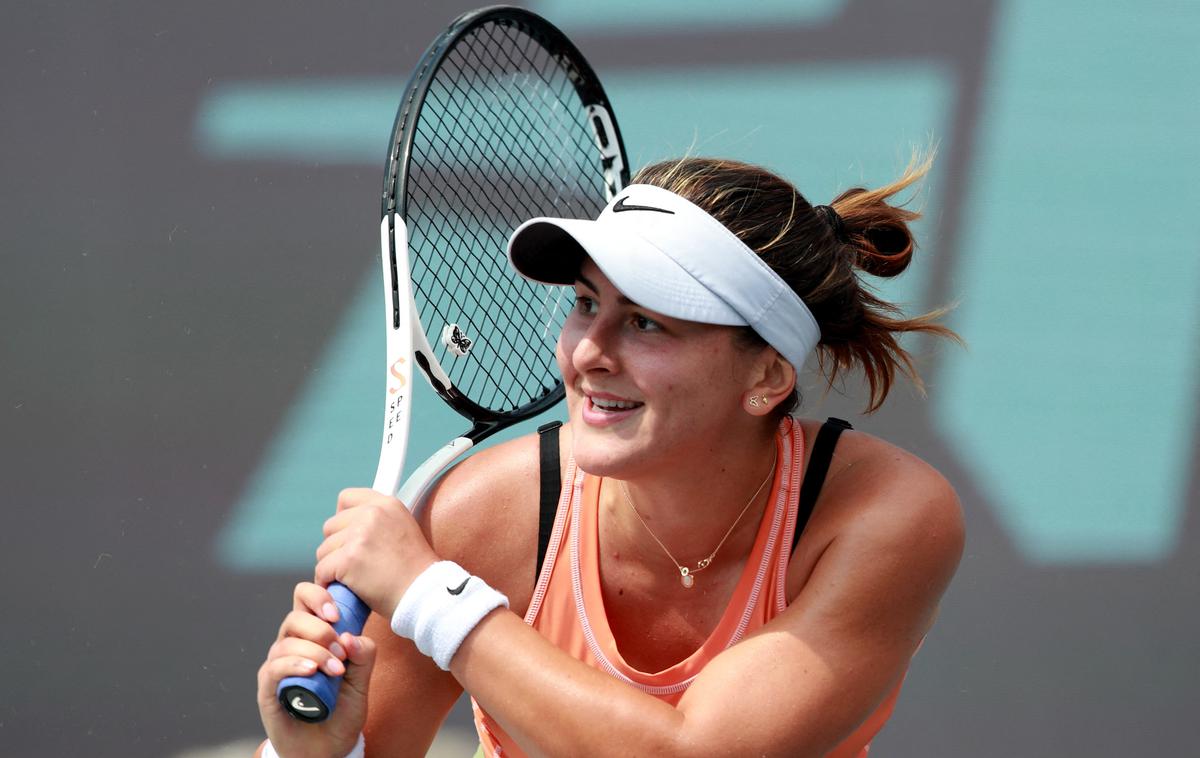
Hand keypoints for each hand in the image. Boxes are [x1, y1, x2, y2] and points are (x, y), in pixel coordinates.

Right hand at [257, 582, 375, 756]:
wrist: (327, 748)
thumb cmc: (341, 711)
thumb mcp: (362, 682)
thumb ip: (363, 656)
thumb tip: (352, 636)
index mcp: (313, 636)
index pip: (306, 599)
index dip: (319, 596)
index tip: (338, 614)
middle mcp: (292, 646)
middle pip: (295, 617)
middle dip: (320, 629)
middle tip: (341, 651)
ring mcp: (278, 666)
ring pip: (287, 642)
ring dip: (315, 652)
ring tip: (335, 670)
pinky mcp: (268, 688)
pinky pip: (274, 667)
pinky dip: (294, 665)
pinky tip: (311, 671)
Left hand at [315, 488, 439, 616]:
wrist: (423, 594)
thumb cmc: (414, 571)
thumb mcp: (403, 529)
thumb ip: (378, 520)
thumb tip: (348, 525)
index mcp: (387, 504)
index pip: (347, 498)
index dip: (343, 517)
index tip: (346, 534)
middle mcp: (372, 513)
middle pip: (331, 526)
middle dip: (336, 546)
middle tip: (352, 564)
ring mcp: (359, 535)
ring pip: (324, 549)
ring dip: (332, 566)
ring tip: (351, 578)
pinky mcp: (348, 559)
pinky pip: (322, 569)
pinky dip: (328, 582)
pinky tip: (342, 588)